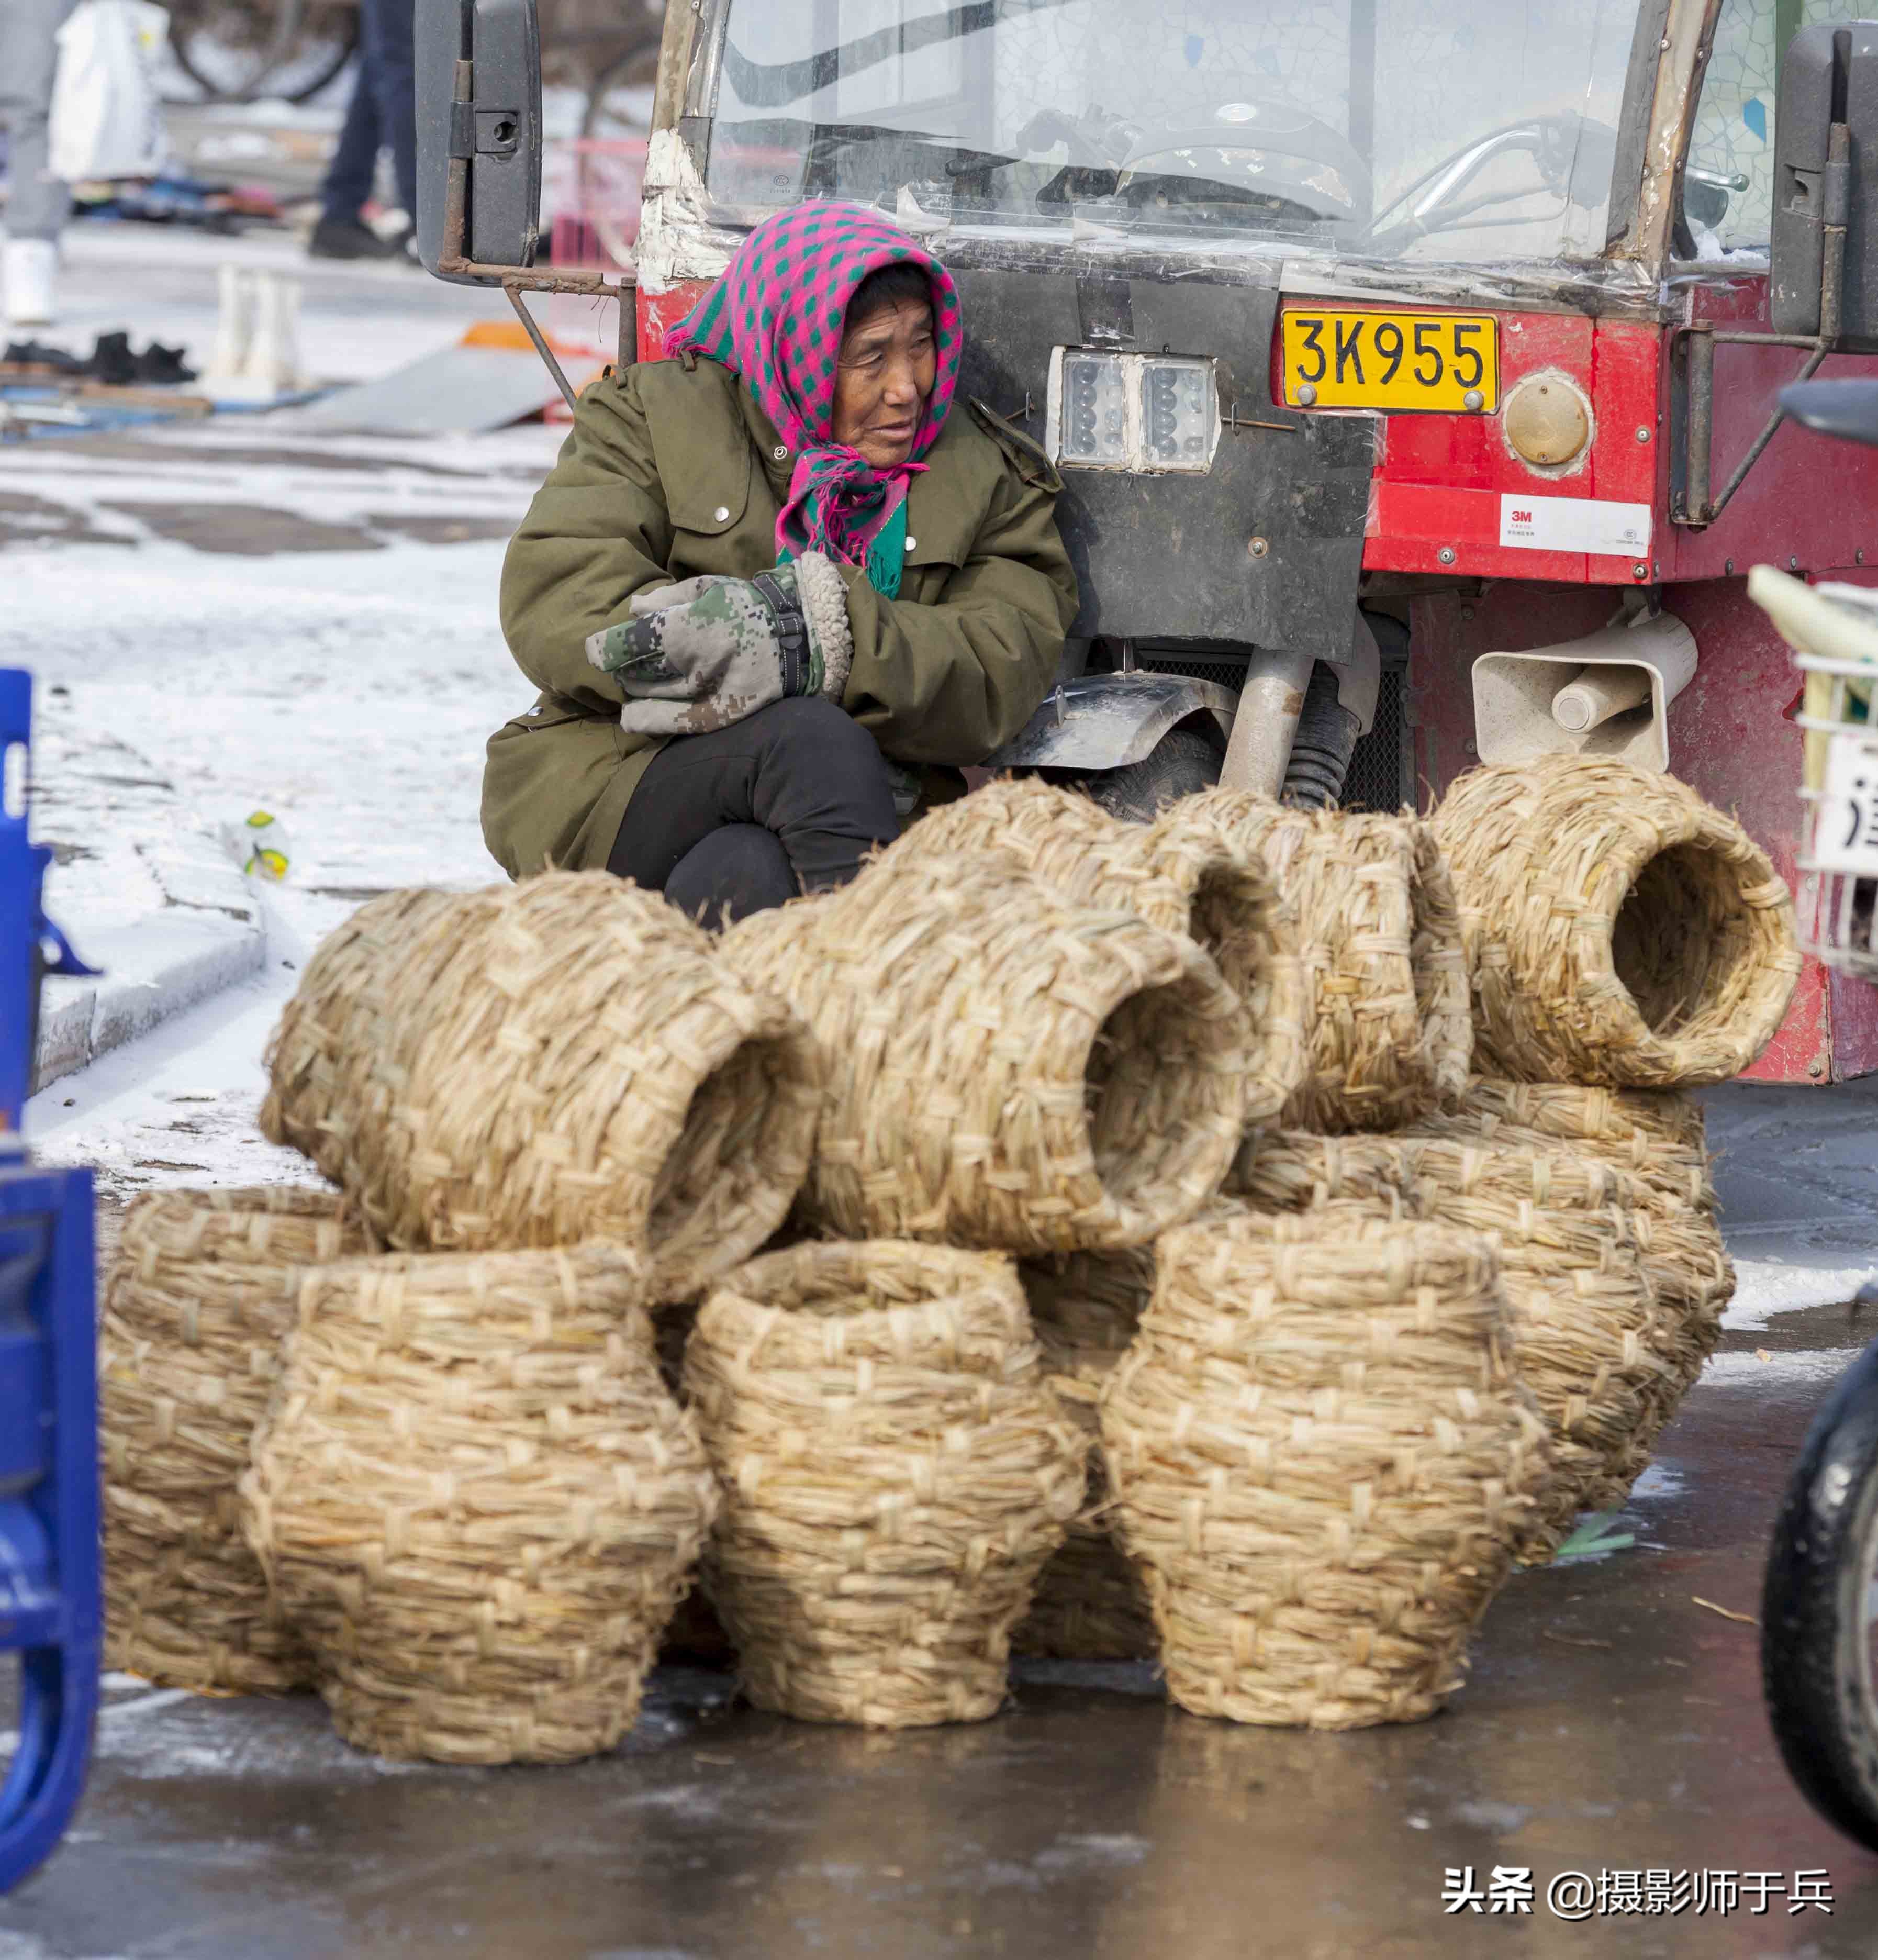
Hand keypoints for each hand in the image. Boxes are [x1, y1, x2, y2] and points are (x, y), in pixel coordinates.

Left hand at [585, 553, 853, 736]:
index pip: (630, 642)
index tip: (595, 649)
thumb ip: (668, 598)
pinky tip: (630, 718)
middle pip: (636, 670)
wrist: (806, 639)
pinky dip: (649, 720)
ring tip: (632, 680)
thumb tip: (631, 610)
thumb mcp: (711, 588)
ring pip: (652, 694)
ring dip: (635, 688)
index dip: (603, 647)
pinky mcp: (724, 713)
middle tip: (619, 663)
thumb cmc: (753, 607)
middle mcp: (696, 661)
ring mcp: (710, 690)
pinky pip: (677, 723)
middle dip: (621, 667)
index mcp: (692, 624)